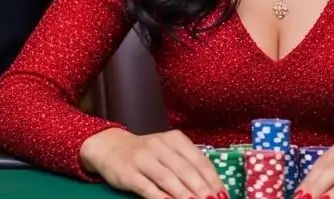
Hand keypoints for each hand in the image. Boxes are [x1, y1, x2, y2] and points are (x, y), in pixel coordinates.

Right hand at [80, 127, 226, 198]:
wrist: (111, 147)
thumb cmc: (148, 153)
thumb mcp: (169, 151)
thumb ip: (187, 165)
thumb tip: (211, 188)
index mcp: (175, 139)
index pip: (199, 160)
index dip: (212, 179)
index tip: (222, 194)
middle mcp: (160, 146)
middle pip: (185, 170)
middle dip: (202, 189)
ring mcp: (144, 159)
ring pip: (168, 178)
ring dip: (184, 194)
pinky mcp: (129, 173)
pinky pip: (147, 187)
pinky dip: (160, 197)